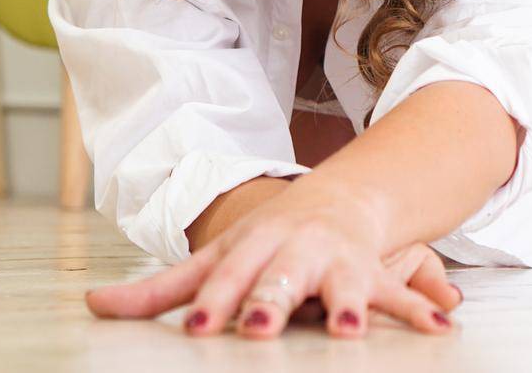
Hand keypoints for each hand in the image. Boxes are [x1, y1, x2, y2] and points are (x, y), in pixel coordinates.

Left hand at [84, 180, 461, 337]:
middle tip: (258, 328)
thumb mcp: (212, 258)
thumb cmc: (264, 239)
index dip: (213, 303)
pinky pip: (402, 292)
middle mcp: (294, 250)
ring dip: (345, 305)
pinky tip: (441, 326)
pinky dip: (423, 308)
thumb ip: (156, 290)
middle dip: (270, 301)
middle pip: (280, 278)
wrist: (337, 198)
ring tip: (346, 332)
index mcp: (250, 247)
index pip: (226, 277)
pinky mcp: (375, 273)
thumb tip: (90, 303)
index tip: (198, 330)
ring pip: (342, 284)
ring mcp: (337, 260)